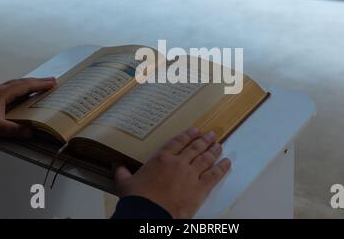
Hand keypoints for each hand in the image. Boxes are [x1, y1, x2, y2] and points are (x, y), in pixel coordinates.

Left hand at [0, 77, 55, 141]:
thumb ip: (14, 130)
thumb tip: (31, 131)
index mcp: (2, 93)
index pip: (25, 86)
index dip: (40, 84)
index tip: (53, 83)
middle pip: (22, 82)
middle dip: (38, 81)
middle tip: (52, 81)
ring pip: (16, 85)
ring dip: (30, 84)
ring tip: (40, 85)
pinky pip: (11, 90)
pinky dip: (22, 89)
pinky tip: (22, 95)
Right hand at [113, 127, 230, 217]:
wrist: (149, 214)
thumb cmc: (137, 199)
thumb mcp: (125, 184)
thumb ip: (123, 173)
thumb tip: (117, 167)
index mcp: (162, 158)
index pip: (178, 142)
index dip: (188, 135)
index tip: (196, 130)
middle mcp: (179, 163)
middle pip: (195, 148)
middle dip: (204, 140)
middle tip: (212, 134)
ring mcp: (191, 174)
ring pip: (206, 158)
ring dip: (214, 150)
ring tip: (220, 145)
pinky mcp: (200, 188)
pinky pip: (214, 175)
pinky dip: (222, 168)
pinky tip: (227, 162)